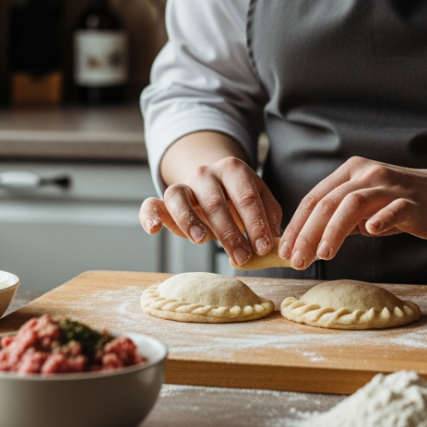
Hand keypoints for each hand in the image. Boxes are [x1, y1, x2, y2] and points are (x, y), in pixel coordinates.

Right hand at [138, 156, 282, 266]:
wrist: (212, 181)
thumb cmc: (239, 197)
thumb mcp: (259, 199)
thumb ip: (269, 216)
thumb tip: (277, 240)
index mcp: (233, 169)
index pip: (246, 196)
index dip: (256, 223)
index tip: (265, 247)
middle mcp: (205, 173)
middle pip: (215, 202)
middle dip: (230, 232)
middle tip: (243, 257)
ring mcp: (183, 185)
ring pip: (179, 198)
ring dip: (190, 221)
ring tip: (202, 241)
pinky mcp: (164, 200)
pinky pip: (151, 204)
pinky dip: (149, 215)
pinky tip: (154, 230)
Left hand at [279, 156, 426, 269]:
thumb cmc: (402, 204)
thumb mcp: (365, 207)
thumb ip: (340, 218)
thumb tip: (305, 243)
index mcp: (351, 172)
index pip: (314, 198)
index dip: (297, 225)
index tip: (284, 251)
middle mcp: (367, 174)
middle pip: (328, 202)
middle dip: (308, 232)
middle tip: (296, 260)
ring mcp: (391, 186)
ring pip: (354, 203)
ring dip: (334, 229)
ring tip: (323, 254)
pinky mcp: (413, 201)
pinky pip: (395, 208)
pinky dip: (381, 218)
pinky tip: (371, 231)